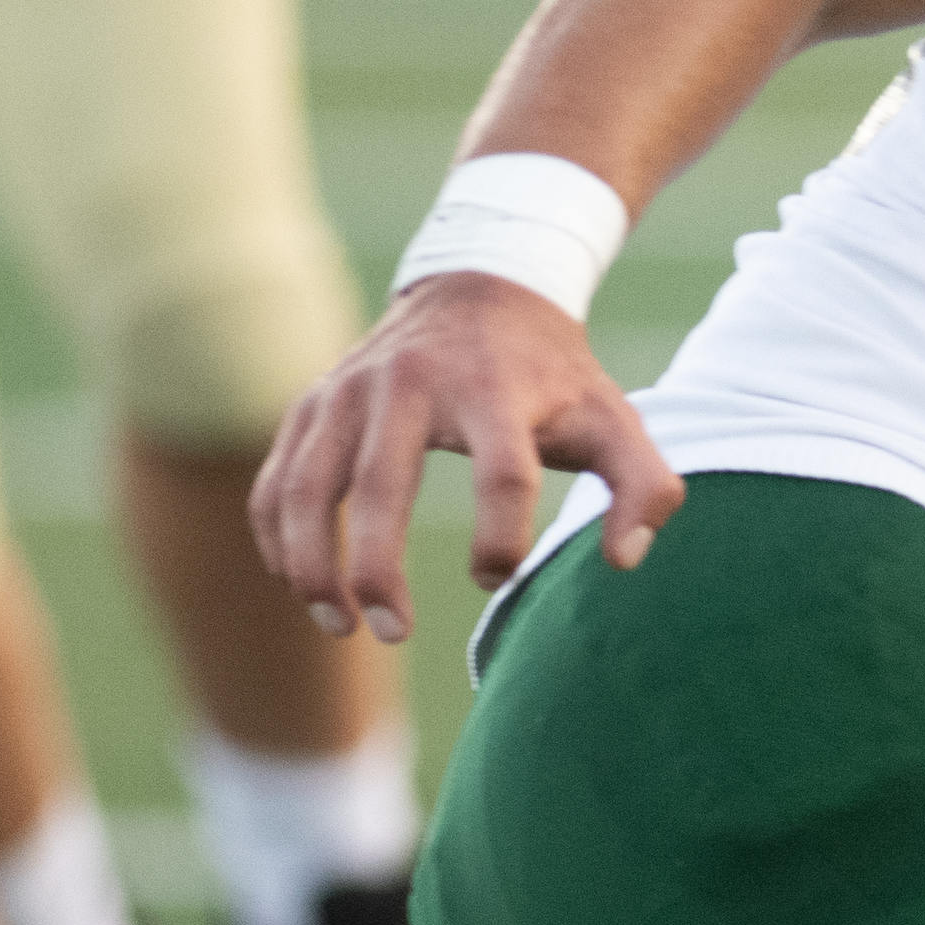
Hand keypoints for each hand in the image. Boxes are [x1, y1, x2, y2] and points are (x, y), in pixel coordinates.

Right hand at [251, 274, 684, 648]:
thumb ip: (646, 489)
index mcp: (495, 391)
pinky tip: (301, 583)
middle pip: (381, 486)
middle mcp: (412, 384)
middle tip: (393, 633)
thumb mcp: (617, 420)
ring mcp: (350, 391)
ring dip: (312, 563)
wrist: (482, 290)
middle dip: (378, 571)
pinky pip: (279, 478)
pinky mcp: (312, 402)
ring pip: (309, 485)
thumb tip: (622, 562)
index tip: (499, 579)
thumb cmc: (555, 376)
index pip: (503, 475)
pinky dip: (278, 534)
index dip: (503, 540)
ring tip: (338, 625)